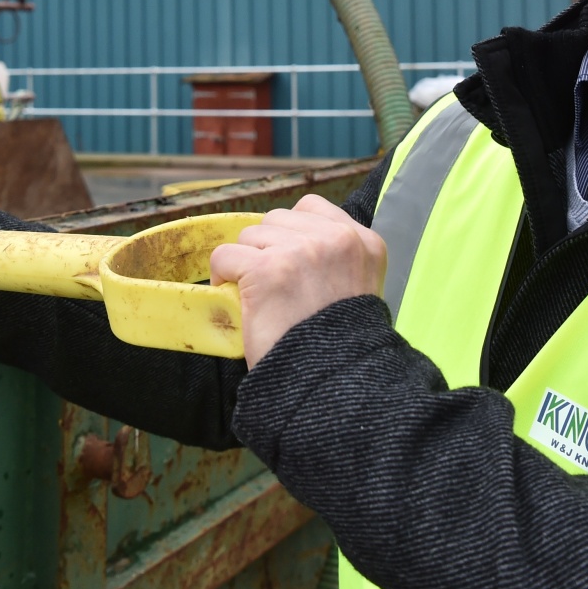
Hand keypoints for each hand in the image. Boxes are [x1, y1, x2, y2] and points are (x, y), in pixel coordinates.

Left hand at [208, 194, 386, 367]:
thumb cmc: (340, 346)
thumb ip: (336, 258)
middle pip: (277, 219)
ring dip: (247, 263)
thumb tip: (290, 241)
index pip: (313, 208)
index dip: (292, 232)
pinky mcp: (266, 269)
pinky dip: (223, 276)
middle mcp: (336, 239)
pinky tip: (235, 298)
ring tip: (257, 296)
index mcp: (365, 243)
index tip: (289, 261)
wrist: (331, 380)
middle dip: (268, 248)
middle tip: (272, 286)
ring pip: (250, 235)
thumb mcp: (359, 288)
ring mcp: (300, 251)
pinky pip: (225, 255)